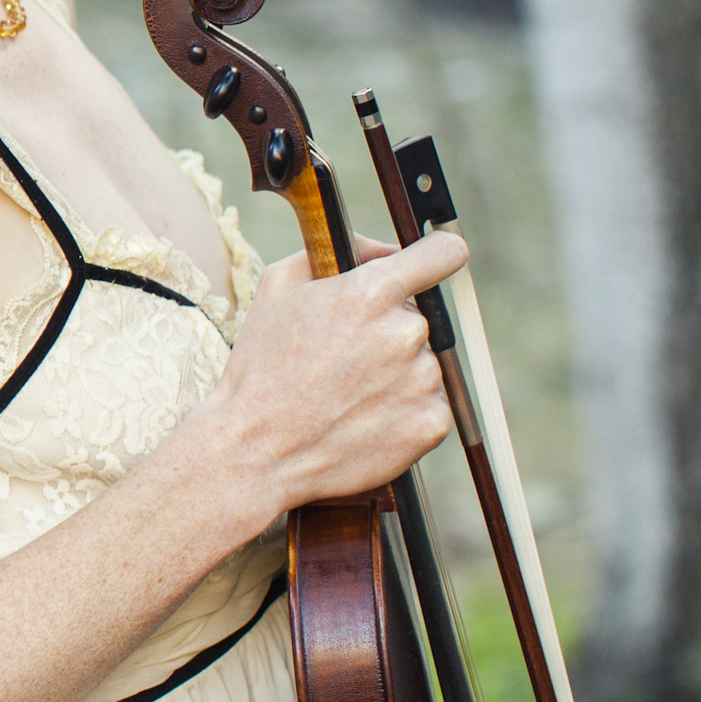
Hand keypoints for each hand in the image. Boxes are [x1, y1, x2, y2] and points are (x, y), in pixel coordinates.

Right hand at [205, 230, 462, 519]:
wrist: (258, 450)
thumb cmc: (261, 367)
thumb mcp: (278, 286)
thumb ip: (338, 251)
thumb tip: (385, 251)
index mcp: (371, 292)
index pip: (442, 254)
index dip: (437, 254)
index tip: (433, 261)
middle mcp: (405, 333)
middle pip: (416, 318)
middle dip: (387, 330)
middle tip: (343, 357)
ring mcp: (422, 381)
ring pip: (422, 363)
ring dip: (396, 373)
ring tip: (347, 394)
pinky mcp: (431, 425)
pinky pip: (429, 404)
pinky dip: (404, 411)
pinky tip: (363, 418)